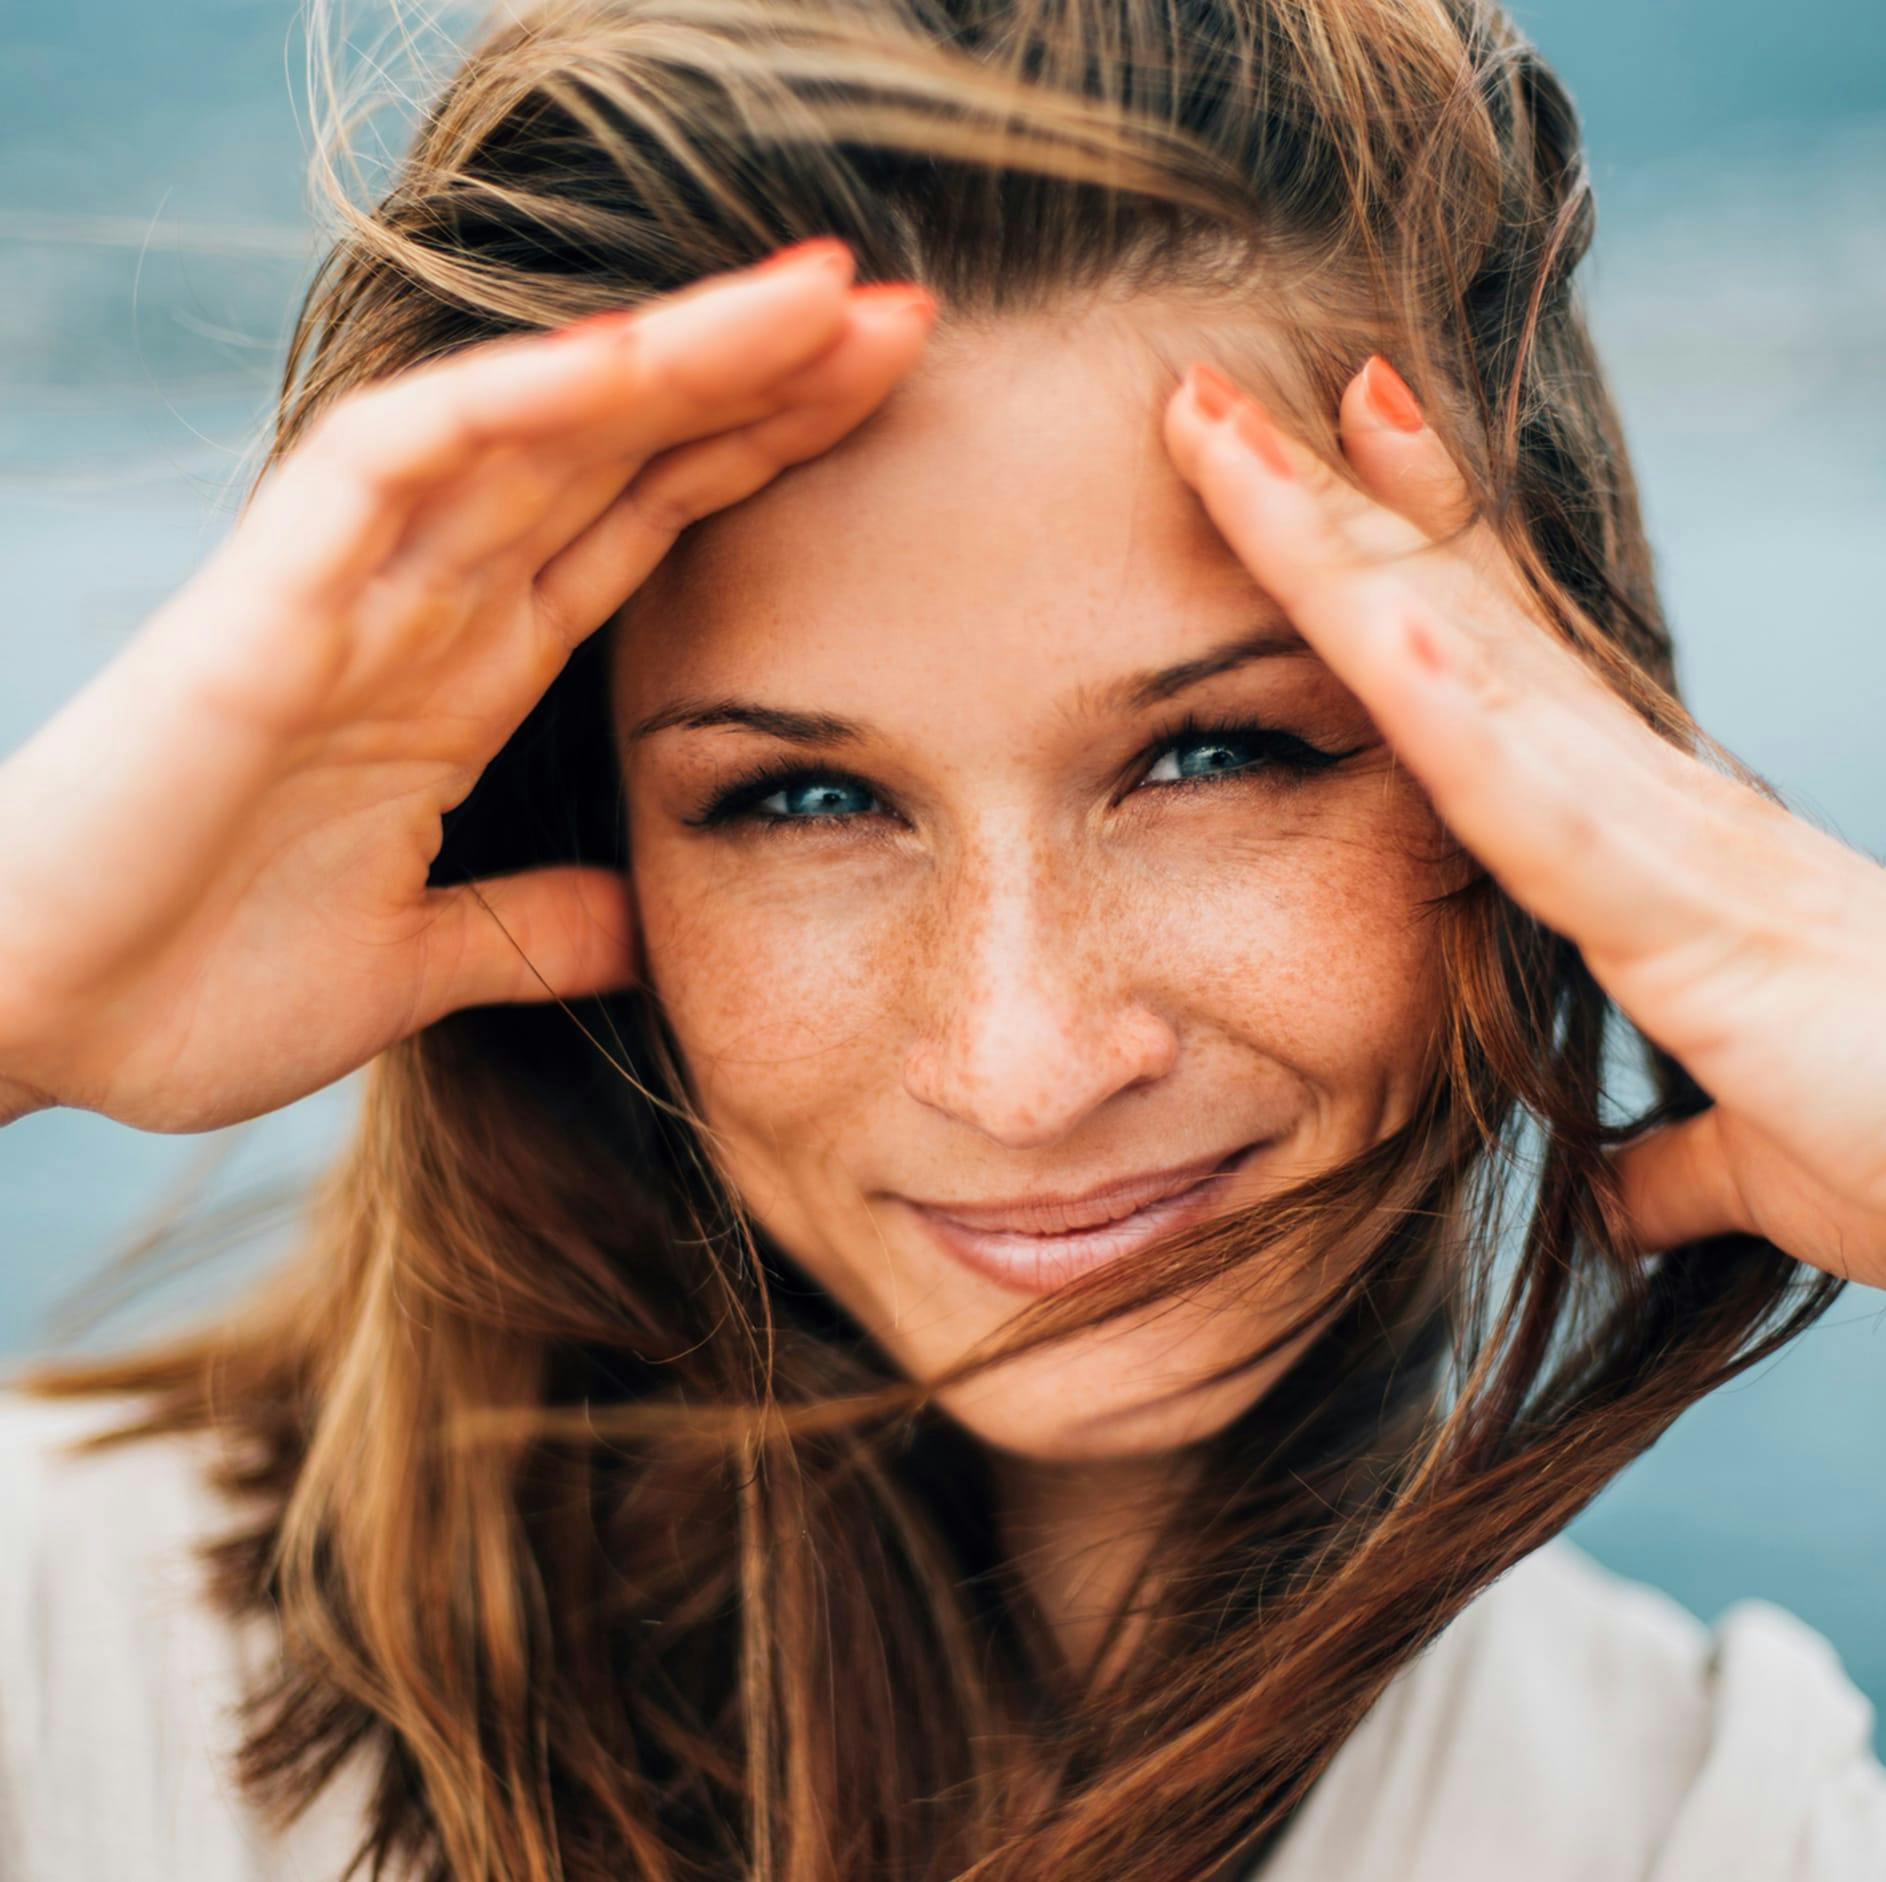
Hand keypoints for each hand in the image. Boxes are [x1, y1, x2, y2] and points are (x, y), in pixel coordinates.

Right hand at [0, 242, 934, 1131]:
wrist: (33, 1032)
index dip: (760, 458)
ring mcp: (345, 594)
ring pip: (534, 427)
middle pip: (619, 455)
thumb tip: (648, 919)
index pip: (642, 529)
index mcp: (465, 679)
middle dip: (761, 378)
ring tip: (825, 297)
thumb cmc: (194, 987)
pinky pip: (390, 466)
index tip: (884, 409)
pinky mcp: (261, 608)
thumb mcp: (424, 963)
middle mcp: (423, 609)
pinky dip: (505, 406)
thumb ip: (538, 928)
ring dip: (677, 355)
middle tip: (908, 313)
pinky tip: (629, 363)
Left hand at [1163, 354, 1885, 1287]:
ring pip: (1460, 665)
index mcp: (1650, 844)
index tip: (1308, 459)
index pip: (1488, 672)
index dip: (1393, 562)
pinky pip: (1538, 801)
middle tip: (1209, 394)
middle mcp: (1648, 801)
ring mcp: (1665, 840)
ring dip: (1338, 549)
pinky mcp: (1690, 916)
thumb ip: (1678, 1155)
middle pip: (1451, 618)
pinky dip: (1452, 708)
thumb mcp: (1760, 1155)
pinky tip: (1372, 621)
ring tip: (1226, 434)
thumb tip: (1629, 1194)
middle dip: (1327, 504)